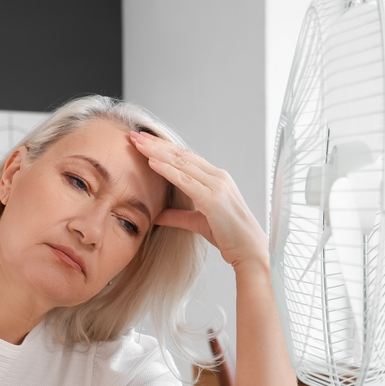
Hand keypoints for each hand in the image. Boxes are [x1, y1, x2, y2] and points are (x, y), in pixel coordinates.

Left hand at [130, 131, 267, 270]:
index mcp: (216, 179)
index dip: (164, 148)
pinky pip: (185, 181)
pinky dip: (167, 170)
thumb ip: (177, 216)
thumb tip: (157, 214)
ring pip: (181, 163)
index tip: (144, 142)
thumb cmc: (229, 235)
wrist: (249, 250)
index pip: (185, 157)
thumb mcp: (197, 222)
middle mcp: (217, 177)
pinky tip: (151, 162)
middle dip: (156, 144)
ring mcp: (217, 186)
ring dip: (157, 151)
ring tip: (137, 143)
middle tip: (135, 135)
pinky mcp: (213, 199)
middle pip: (181, 155)